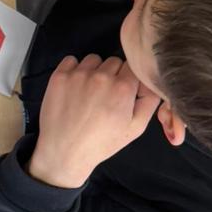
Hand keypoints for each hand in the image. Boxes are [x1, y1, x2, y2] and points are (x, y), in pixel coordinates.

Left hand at [28, 55, 160, 188]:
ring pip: (93, 59)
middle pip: (114, 61)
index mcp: (122, 87)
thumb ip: (150, 101)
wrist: (65, 152)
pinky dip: (73, 70)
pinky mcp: (59, 76)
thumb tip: (152, 81)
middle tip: (106, 95)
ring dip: (94, 70)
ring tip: (89, 92)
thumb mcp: (136, 128)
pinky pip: (71, 60)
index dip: (129, 78)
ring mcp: (78, 75)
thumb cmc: (103, 143)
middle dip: (113, 74)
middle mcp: (101, 76)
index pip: (132, 66)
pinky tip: (73, 87)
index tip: (124, 90)